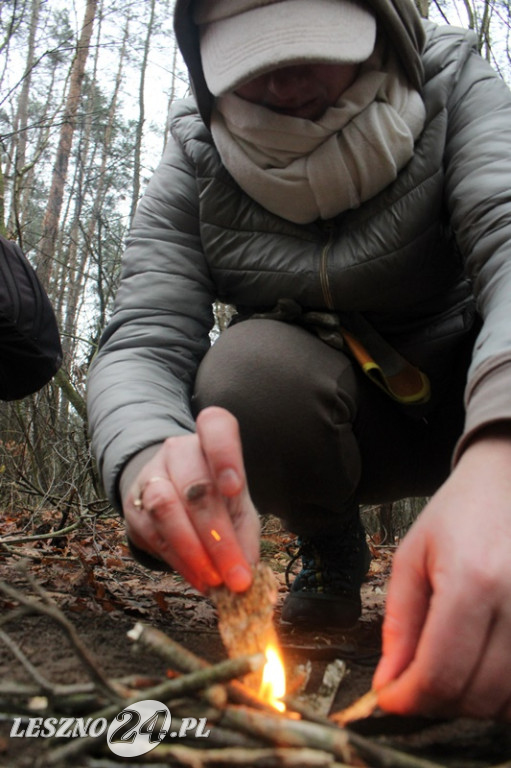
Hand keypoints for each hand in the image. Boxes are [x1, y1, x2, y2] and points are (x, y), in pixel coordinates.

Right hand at [123, 407, 260, 593]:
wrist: (168, 490)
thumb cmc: (213, 496)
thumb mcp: (237, 506)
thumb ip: (245, 534)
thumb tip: (249, 575)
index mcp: (210, 438)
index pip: (215, 426)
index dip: (225, 455)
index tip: (234, 489)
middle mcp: (179, 450)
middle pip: (195, 486)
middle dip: (217, 537)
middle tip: (235, 574)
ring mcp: (152, 474)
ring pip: (166, 508)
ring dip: (193, 552)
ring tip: (213, 581)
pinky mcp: (133, 503)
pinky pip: (152, 532)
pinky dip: (178, 560)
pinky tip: (197, 577)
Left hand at [373, 427, 510, 719]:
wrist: (508, 482)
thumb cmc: (459, 513)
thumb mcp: (413, 556)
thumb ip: (399, 622)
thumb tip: (390, 681)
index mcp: (473, 580)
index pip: (441, 671)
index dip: (408, 698)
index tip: (389, 697)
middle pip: (477, 695)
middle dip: (435, 701)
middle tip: (413, 681)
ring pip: (507, 702)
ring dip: (470, 700)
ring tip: (447, 667)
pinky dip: (502, 693)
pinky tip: (480, 665)